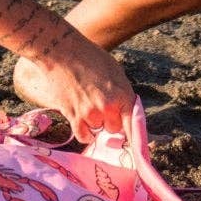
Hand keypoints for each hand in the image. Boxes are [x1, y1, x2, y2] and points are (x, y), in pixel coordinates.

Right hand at [12, 32, 133, 144]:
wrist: (62, 52)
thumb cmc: (90, 56)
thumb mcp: (115, 70)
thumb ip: (122, 92)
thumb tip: (126, 108)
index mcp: (121, 94)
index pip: (133, 124)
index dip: (136, 137)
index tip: (138, 148)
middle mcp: (107, 107)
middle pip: (115, 128)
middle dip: (111, 120)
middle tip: (103, 107)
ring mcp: (89, 113)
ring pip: (98, 130)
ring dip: (95, 122)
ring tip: (88, 105)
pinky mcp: (73, 116)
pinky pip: (83, 135)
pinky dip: (85, 133)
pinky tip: (84, 124)